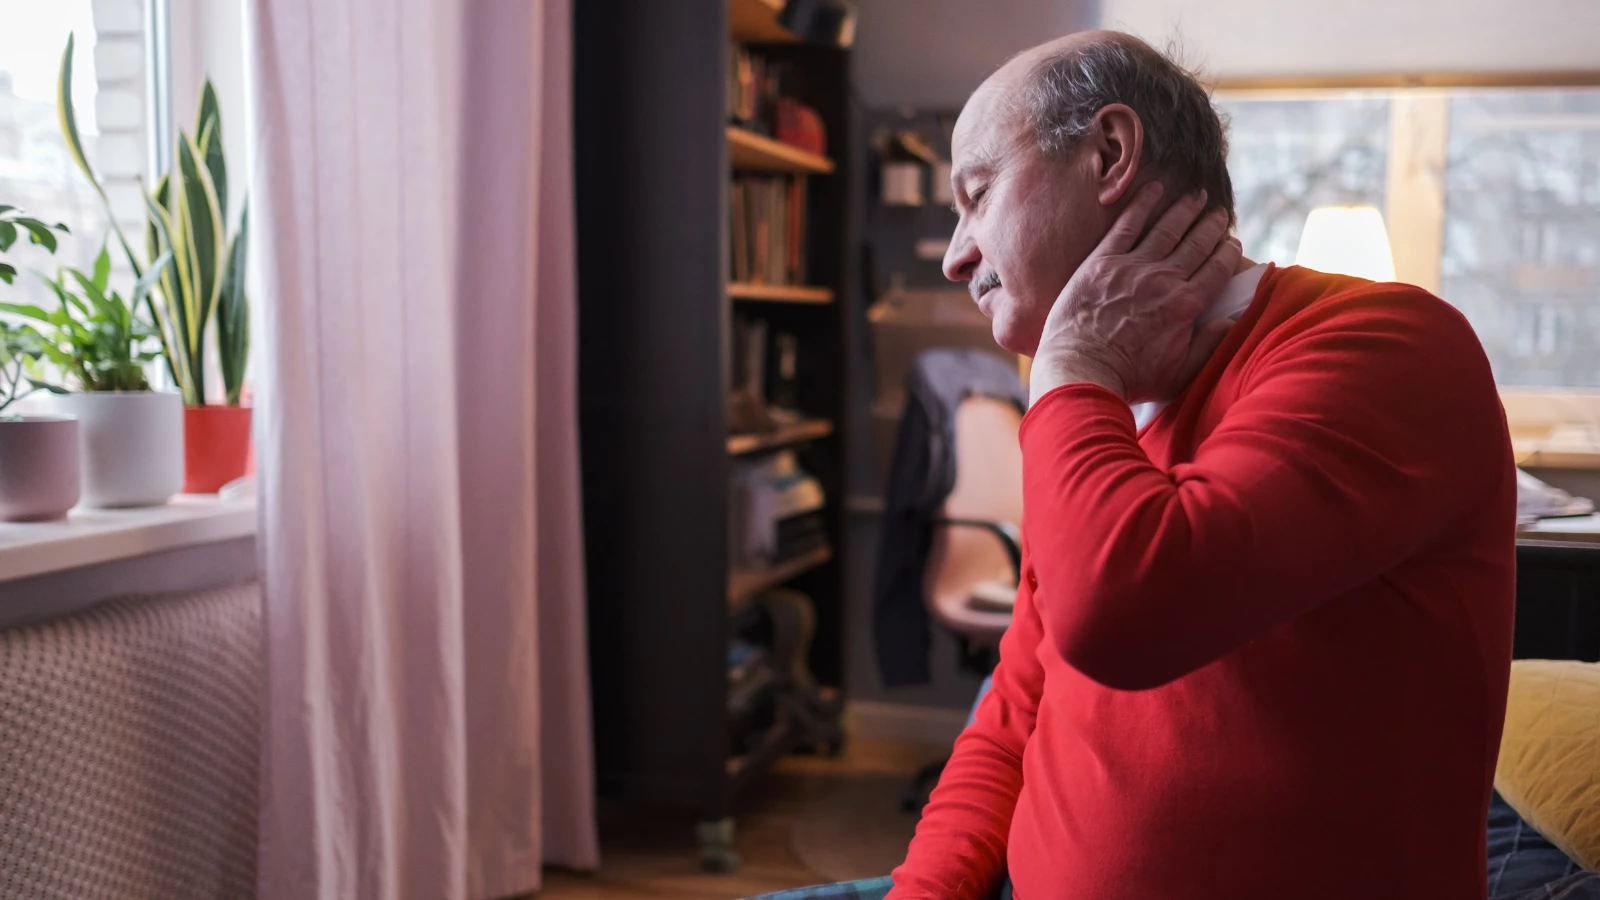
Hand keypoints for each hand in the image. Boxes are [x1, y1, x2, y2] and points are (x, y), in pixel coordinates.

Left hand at [1030, 183, 1243, 405]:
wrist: (1081, 370)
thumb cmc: (1129, 378)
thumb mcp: (1179, 373)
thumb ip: (1207, 345)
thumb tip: (1230, 321)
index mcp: (1186, 305)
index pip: (1217, 269)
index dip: (1228, 252)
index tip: (1232, 242)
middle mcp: (1164, 279)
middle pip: (1196, 243)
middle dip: (1211, 224)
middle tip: (1218, 211)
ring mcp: (1133, 266)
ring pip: (1167, 228)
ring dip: (1184, 209)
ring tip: (1196, 195)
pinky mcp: (1103, 260)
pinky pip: (1127, 224)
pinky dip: (1143, 204)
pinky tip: (1155, 188)